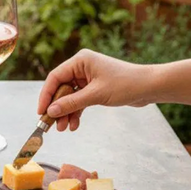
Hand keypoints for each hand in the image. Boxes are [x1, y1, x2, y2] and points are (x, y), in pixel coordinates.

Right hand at [37, 50, 151, 131]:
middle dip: (57, 108)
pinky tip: (74, 125)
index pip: (55, 78)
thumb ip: (71, 103)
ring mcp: (88, 78)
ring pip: (69, 97)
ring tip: (64, 128)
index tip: (41, 112)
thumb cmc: (126, 84)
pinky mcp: (94, 88)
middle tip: (52, 125)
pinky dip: (76, 112)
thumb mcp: (96, 95)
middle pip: (61, 89)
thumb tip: (50, 111)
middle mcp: (82, 67)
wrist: (149, 87)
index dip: (46, 95)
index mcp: (80, 61)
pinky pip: (79, 101)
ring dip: (66, 113)